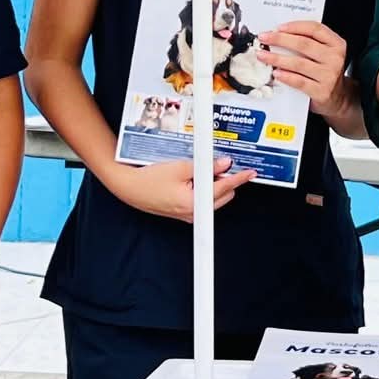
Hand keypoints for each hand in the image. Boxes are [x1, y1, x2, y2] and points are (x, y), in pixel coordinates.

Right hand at [107, 154, 256, 221]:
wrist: (128, 186)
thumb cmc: (150, 179)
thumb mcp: (181, 167)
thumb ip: (206, 166)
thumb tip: (224, 164)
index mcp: (194, 204)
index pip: (224, 189)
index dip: (238, 178)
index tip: (250, 173)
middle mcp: (192, 214)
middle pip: (222, 196)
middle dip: (225, 180)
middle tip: (220, 163)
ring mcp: (187, 214)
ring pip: (212, 199)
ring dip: (213, 184)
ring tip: (203, 168)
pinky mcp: (181, 211)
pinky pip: (200, 201)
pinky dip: (203, 189)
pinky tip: (195, 176)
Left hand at [259, 21, 346, 111]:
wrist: (338, 97)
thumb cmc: (326, 71)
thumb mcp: (325, 53)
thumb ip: (309, 41)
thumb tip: (281, 34)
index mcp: (336, 44)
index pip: (315, 29)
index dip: (295, 26)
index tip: (278, 27)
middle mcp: (335, 58)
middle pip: (304, 44)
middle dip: (280, 39)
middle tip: (265, 38)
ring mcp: (329, 75)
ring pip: (299, 63)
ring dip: (277, 58)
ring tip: (263, 56)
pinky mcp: (321, 91)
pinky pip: (299, 81)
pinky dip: (286, 76)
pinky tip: (276, 73)